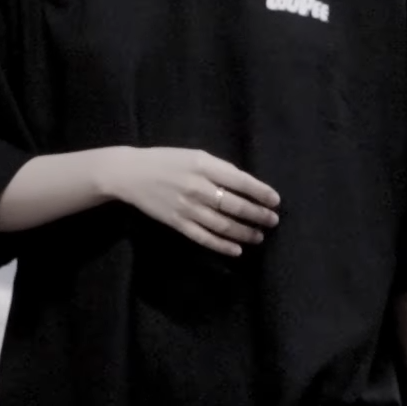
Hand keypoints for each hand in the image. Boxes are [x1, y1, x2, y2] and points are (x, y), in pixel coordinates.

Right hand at [97, 147, 279, 256]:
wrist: (130, 174)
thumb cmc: (166, 161)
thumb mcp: (195, 155)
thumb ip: (219, 169)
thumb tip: (246, 185)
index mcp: (204, 166)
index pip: (241, 181)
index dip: (261, 193)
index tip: (276, 201)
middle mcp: (198, 188)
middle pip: (235, 206)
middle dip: (258, 215)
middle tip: (273, 221)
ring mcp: (187, 208)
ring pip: (223, 225)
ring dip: (245, 233)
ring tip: (259, 236)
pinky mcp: (178, 224)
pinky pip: (204, 238)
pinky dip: (223, 246)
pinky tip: (237, 250)